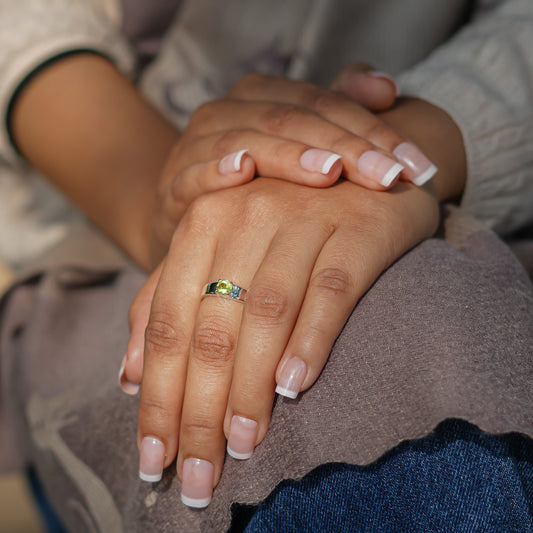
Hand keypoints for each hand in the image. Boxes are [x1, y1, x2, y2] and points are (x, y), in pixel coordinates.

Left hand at [129, 177, 438, 506]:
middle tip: (197, 476)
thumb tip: (129, 374)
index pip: (169, 321)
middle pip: (211, 326)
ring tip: (242, 444)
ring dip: (250, 384)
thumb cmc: (284, 221)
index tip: (154, 456)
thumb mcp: (220, 249)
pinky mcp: (358, 229)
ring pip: (266, 313)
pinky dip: (311, 338)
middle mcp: (246, 216)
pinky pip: (331, 289)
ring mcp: (304, 219)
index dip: (158, 393)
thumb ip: (171, 298)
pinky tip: (294, 386)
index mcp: (204, 222)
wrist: (359, 172)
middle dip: (198, 408)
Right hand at [148, 72, 435, 264]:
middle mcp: (231, 111)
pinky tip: (241, 173)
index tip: (417, 167)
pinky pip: (193, 173)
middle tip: (387, 177)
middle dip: (344, 147)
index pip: (326, 103)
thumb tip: (387, 86)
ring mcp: (197, 145)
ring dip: (288, 155)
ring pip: (247, 138)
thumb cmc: (256, 187)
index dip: (374, 130)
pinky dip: (215, 170)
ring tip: (328, 173)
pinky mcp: (174, 184)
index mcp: (264, 98)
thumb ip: (336, 114)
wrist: (191, 219)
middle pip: (293, 118)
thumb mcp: (297, 149)